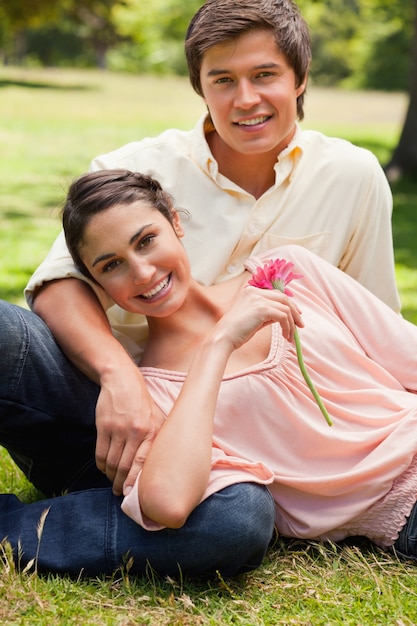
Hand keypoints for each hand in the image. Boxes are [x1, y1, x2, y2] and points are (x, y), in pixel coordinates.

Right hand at [95, 362, 164, 495]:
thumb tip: (157, 467)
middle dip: (120, 482)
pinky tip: (104, 468)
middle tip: (119, 492)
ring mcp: (117, 428)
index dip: (134, 480)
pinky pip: (100, 452)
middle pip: (124, 465)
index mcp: (151, 430)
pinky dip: (101, 465)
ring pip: (111, 461)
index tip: (129, 493)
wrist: (122, 381)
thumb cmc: (142, 403)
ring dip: (110, 475)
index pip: (142, 461)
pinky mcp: (103, 426)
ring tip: (112, 482)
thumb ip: (156, 440)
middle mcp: (135, 431)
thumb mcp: (157, 418)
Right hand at [214, 284, 303, 350]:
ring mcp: (258, 299)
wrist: (223, 338)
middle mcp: (254, 291)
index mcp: (250, 291)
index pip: (276, 294)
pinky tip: (286, 336)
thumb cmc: (235, 332)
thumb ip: (266, 313)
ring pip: (286, 308)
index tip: (296, 315)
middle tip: (300, 325)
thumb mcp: (253, 318)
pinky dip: (288, 327)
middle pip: (284, 298)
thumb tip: (283, 317)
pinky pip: (283, 316)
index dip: (289, 304)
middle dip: (295, 312)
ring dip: (291, 323)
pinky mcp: (262, 309)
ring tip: (291, 336)